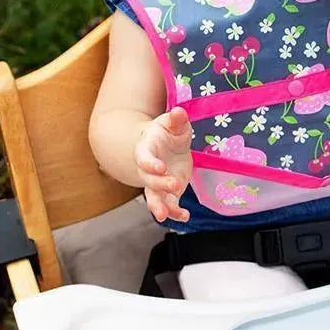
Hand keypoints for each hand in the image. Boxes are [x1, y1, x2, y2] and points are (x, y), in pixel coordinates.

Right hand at [134, 106, 192, 222]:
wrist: (166, 146)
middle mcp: (148, 170)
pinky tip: (185, 217)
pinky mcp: (168, 194)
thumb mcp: (173, 123)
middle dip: (159, 184)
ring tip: (164, 216)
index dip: (150, 163)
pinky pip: (169, 205)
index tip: (160, 167)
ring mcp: (156, 183)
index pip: (143, 158)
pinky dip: (175, 212)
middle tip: (174, 185)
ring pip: (153, 198)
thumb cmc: (168, 132)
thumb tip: (179, 111)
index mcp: (146, 149)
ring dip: (158, 207)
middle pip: (148, 180)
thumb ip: (176, 119)